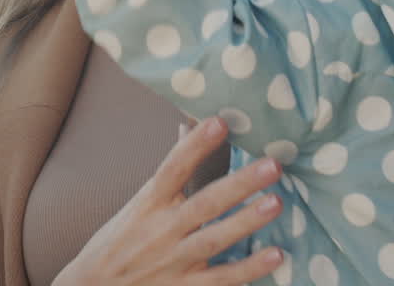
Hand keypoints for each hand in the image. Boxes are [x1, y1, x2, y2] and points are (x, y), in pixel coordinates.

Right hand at [53, 117, 284, 285]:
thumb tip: (187, 127)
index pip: (173, 168)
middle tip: (272, 165)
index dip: (195, 146)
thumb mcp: (136, 204)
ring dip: (246, 222)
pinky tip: (275, 255)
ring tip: (276, 203)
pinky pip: (220, 280)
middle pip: (204, 203)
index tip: (220, 123)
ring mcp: (174, 261)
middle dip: (239, 184)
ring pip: (214, 240)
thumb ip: (168, 171)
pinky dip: (248, 269)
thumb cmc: (117, 242)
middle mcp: (161, 230)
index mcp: (148, 204)